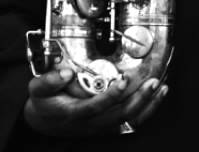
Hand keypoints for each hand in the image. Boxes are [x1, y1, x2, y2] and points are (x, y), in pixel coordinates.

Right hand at [23, 69, 166, 136]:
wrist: (45, 123)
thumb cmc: (44, 103)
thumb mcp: (37, 90)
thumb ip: (49, 81)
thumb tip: (65, 72)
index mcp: (74, 113)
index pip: (95, 108)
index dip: (110, 96)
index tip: (123, 81)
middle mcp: (91, 122)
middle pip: (120, 115)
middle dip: (139, 99)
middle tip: (153, 81)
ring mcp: (102, 126)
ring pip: (130, 120)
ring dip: (148, 104)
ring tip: (161, 87)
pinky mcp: (109, 126)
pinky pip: (132, 121)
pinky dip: (147, 109)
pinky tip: (157, 95)